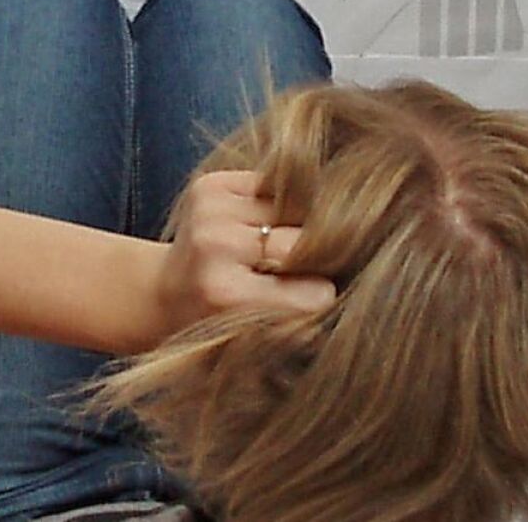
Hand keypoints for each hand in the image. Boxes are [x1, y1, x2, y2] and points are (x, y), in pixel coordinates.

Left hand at [152, 170, 336, 340]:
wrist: (160, 295)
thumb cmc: (217, 327)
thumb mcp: (259, 341)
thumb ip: (303, 313)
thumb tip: (367, 274)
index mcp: (228, 295)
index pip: (319, 293)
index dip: (318, 296)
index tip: (300, 303)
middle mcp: (216, 247)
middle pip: (308, 243)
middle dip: (309, 259)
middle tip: (281, 274)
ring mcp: (210, 211)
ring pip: (297, 209)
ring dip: (293, 227)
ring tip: (266, 248)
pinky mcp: (209, 185)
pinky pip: (276, 184)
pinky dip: (276, 205)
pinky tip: (253, 225)